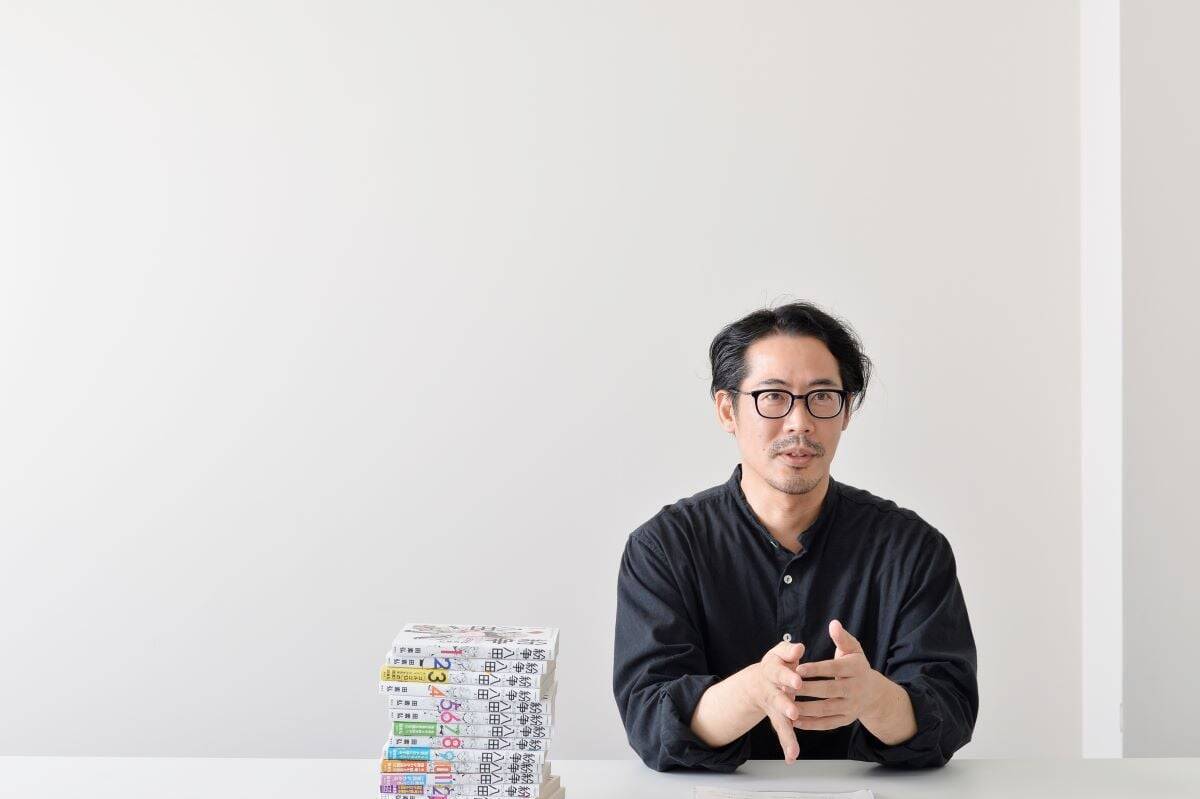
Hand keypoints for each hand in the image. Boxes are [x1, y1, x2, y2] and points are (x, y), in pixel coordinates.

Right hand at [741, 640, 806, 761]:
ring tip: (793, 749)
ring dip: (786, 733)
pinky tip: (792, 758)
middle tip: (793, 712)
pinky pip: (782, 732)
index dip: (788, 677)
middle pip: (778, 699)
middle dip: (785, 705)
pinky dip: (787, 745)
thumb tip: (799, 648)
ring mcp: (775, 707)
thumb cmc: (777, 664)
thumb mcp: (779, 653)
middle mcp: (772, 691)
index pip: (781, 674)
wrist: (758, 682)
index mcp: (773, 673)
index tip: (798, 682)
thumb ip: (789, 651)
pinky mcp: (778, 719)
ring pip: (779, 720)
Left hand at [791, 619, 889, 731]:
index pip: (834, 669)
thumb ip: (842, 638)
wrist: (874, 694)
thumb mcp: (853, 650)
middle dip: (807, 689)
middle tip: (786, 686)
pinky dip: (812, 724)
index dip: (816, 669)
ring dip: (806, 708)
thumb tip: (833, 624)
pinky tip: (795, 722)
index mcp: (856, 669)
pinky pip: (828, 724)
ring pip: (827, 709)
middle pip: (829, 690)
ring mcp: (852, 707)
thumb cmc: (856, 666)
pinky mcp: (846, 720)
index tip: (798, 668)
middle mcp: (856, 690)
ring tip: (787, 704)